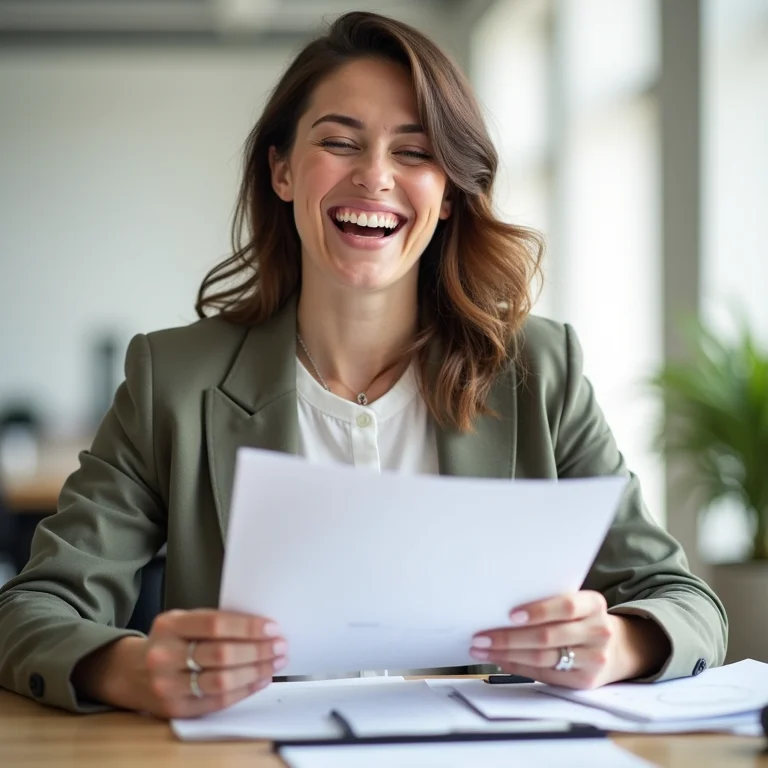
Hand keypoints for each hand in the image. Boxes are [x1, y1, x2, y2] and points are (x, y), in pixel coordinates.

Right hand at [74, 609, 287, 717]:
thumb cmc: (168, 642)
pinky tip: (260, 680)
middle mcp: (164, 656)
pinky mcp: (175, 709)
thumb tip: (261, 627)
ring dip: (255, 671)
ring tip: (275, 663)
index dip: (248, 627)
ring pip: (221, 681)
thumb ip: (213, 622)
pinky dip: (244, 691)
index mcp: (169, 626)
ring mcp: (168, 686)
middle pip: (221, 654)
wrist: (131, 673)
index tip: (272, 627)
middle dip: (258, 650)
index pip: (215, 625)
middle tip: (280, 646)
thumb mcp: (182, 621)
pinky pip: (217, 701)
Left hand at [469, 591, 668, 688]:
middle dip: (509, 637)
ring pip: (543, 658)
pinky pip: (545, 674)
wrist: (616, 647)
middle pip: (548, 636)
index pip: (566, 606)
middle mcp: (598, 631)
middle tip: (480, 636)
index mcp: (594, 604)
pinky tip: (501, 659)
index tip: (510, 614)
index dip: (538, 610)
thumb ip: (550, 603)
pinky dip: (518, 666)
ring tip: (483, 649)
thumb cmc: (582, 619)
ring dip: (507, 654)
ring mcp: (594, 659)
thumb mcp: (577, 604)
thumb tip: (500, 606)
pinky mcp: (585, 681)